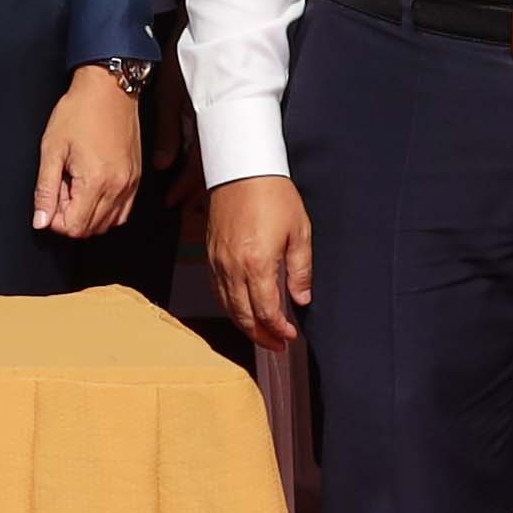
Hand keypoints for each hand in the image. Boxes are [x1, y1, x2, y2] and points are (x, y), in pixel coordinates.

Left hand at [33, 69, 140, 241]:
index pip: (74, 227)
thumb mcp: (52, 149)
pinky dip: (105, 210)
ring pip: (108, 223)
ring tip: (76, 185)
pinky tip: (92, 189)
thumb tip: (40, 222)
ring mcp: (131, 184)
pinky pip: (122, 211)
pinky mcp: (137, 178)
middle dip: (70, 216)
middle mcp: (119, 187)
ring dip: (87, 214)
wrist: (109, 88)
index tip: (50, 197)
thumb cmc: (79, 112)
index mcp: (96, 181)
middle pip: (91, 229)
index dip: (55, 219)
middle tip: (61, 187)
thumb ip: (45, 189)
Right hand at [207, 171, 313, 342]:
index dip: (278, 329)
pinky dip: (230, 306)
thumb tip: (301, 299)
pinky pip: (217, 290)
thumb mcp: (299, 232)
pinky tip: (243, 308)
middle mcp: (233, 267)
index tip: (290, 336)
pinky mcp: (211, 253)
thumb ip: (300, 270)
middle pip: (243, 316)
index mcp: (257, 263)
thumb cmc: (273, 194)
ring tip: (261, 333)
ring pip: (227, 306)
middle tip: (277, 345)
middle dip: (261, 336)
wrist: (242, 168)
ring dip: (244, 324)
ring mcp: (218, 261)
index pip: (266, 311)